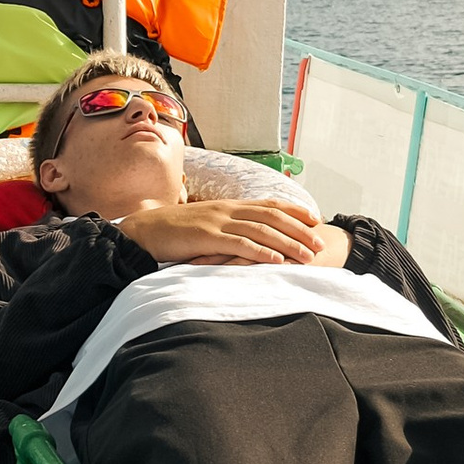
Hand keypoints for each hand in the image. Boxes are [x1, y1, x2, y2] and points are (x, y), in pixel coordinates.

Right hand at [115, 192, 342, 267]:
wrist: (143, 230)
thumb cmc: (173, 230)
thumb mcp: (204, 223)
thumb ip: (226, 226)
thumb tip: (244, 236)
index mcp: (228, 205)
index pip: (268, 203)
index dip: (294, 210)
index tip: (314, 219)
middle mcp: (227, 209)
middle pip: (272, 216)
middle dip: (299, 229)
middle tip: (320, 243)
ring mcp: (218, 222)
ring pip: (261, 230)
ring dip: (287, 243)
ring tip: (307, 255)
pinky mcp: (207, 237)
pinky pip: (239, 244)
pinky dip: (261, 252)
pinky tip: (276, 260)